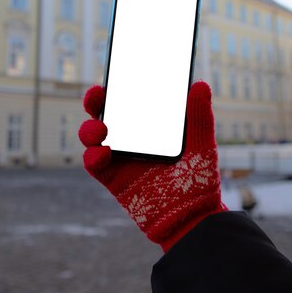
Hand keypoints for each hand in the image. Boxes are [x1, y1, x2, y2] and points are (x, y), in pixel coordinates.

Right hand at [79, 81, 226, 251]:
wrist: (192, 219)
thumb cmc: (198, 180)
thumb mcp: (202, 145)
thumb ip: (199, 116)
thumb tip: (201, 85)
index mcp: (149, 125)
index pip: (129, 99)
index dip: (118, 85)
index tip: (115, 74)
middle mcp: (130, 137)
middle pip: (103, 112)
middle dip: (94, 100)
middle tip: (97, 94)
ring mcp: (119, 157)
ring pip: (92, 136)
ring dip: (89, 128)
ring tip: (101, 129)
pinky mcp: (112, 179)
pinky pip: (93, 164)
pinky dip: (92, 156)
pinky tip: (104, 153)